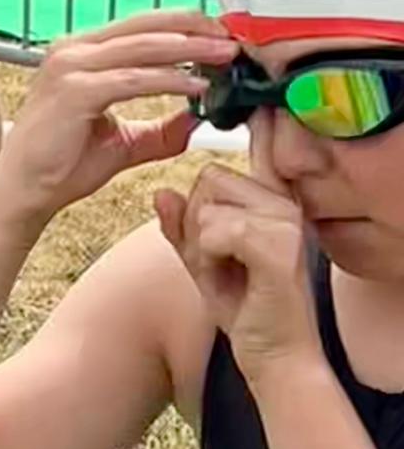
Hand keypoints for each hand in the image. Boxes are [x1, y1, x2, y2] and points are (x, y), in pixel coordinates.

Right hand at [0, 10, 237, 221]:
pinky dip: (170, 81)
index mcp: (81, 53)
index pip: (142, 27)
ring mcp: (70, 67)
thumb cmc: (63, 165)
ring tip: (226, 56)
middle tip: (233, 38)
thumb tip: (200, 119)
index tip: (222, 35)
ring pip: (143, 47)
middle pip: (146, 26)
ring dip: (190, 50)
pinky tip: (198, 87)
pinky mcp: (73, 91)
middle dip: (194, 29)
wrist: (24, 192)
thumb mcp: (124, 141)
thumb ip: (161, 127)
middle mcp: (72, 50)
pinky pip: (133, 79)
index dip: (185, 26)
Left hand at [154, 112, 320, 382]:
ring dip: (200, 240)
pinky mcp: (277, 243)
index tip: (252, 91)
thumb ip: (182, 227)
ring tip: (225, 269)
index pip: (262, 147)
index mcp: (270, 200)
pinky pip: (214, 227)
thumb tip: (162, 193)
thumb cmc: (244, 307)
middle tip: (216, 258)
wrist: (273, 357)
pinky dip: (207, 255)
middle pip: (208, 175)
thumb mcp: (202, 262)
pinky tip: (229, 276)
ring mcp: (285, 219)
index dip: (256, 117)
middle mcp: (283, 201)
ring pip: (207, 200)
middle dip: (195, 219)